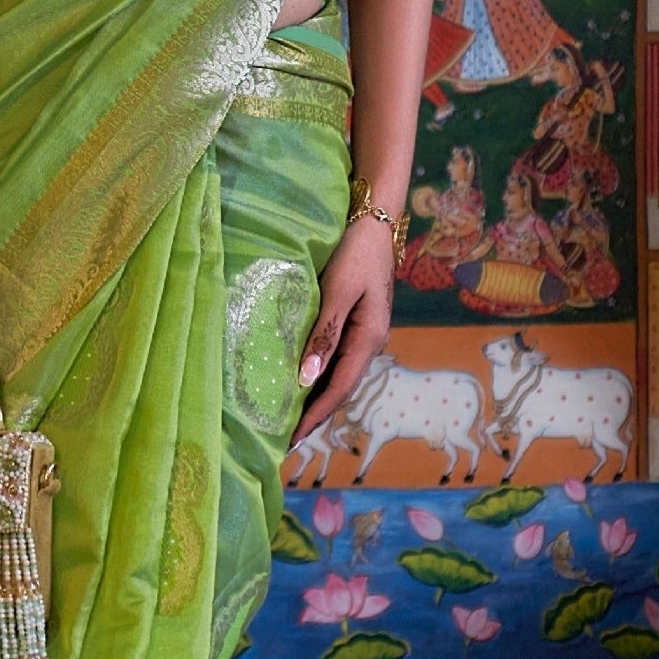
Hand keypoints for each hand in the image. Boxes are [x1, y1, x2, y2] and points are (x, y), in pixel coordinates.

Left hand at [291, 216, 393, 447]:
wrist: (374, 220)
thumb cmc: (355, 253)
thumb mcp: (337, 291)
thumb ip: (324, 333)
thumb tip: (306, 377)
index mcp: (369, 338)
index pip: (339, 388)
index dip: (314, 415)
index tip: (291, 438)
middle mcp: (370, 342)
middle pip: (340, 387)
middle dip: (314, 414)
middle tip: (284, 438)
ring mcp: (364, 332)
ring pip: (337, 374)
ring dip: (315, 396)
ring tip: (288, 417)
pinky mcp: (355, 320)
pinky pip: (335, 357)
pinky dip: (317, 374)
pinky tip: (300, 380)